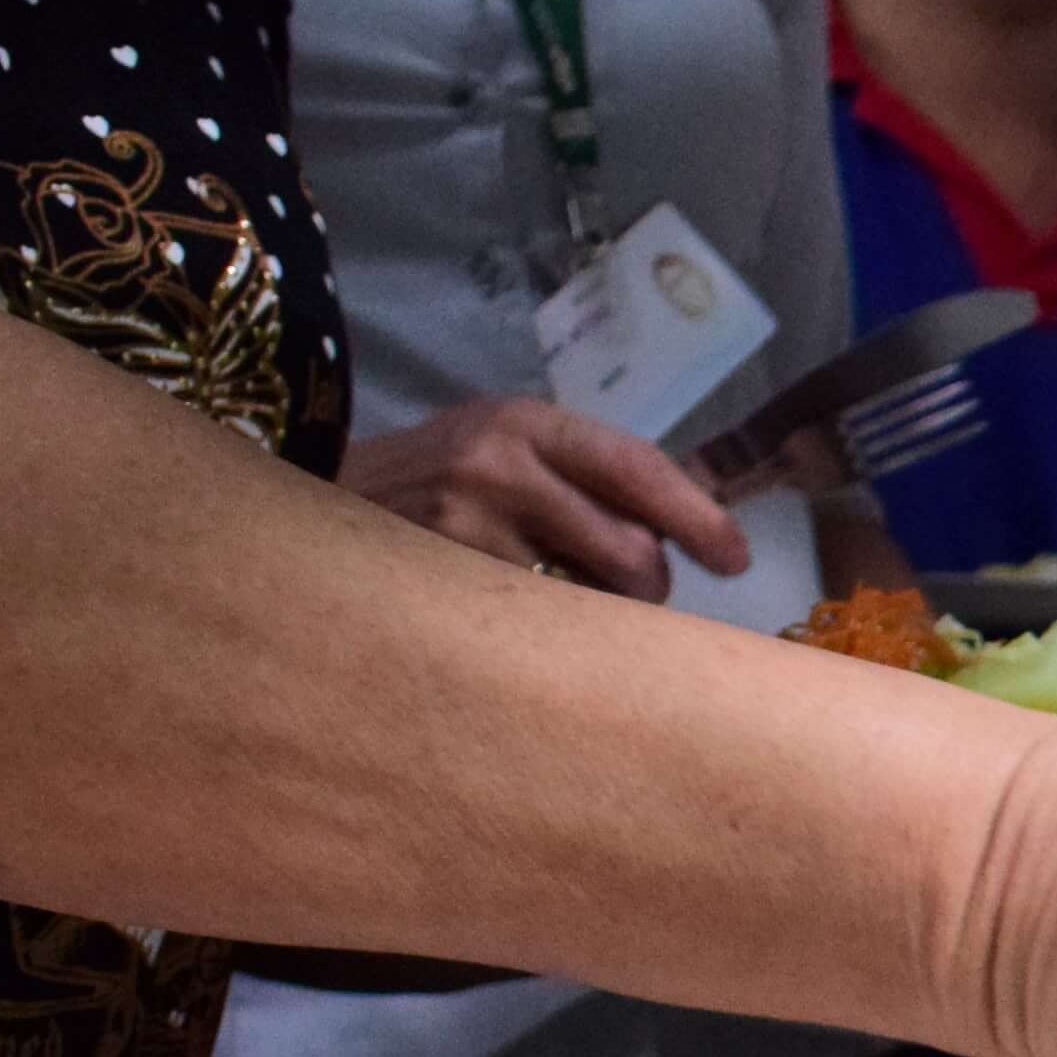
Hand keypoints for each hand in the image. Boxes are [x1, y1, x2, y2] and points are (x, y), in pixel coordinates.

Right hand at [340, 397, 753, 598]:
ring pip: (586, 601)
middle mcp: (498, 464)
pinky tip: (514, 619)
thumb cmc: (435, 481)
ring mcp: (463, 527)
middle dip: (647, 587)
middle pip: (629, 551)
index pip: (637, 468)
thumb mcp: (507, 448)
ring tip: (553, 597)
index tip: (736, 560)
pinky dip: (544, 634)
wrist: (320, 503)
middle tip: (629, 592)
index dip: (698, 519)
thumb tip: (695, 524)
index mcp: (527, 422)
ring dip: (594, 615)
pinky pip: (534, 628)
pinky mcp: (438, 582)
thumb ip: (587, 476)